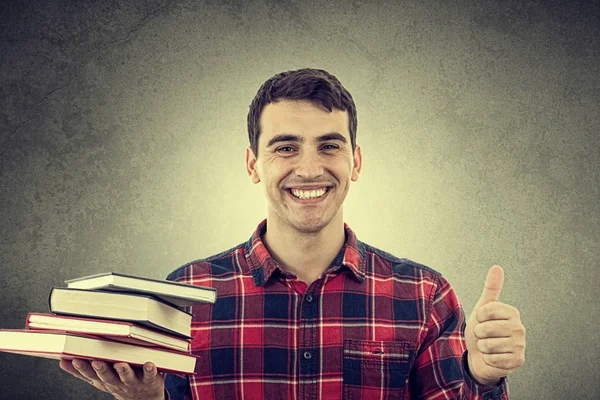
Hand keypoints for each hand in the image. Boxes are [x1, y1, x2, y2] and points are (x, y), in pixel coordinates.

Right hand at [59, 358, 164, 399]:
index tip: (74, 359)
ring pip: (126, 376)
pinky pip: (150, 375)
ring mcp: (133, 382)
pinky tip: (149, 364)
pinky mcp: (149, 380)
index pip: (91, 375)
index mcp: (104, 380)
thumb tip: (61, 360)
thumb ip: (83, 371)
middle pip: (107, 377)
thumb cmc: (119, 383)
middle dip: (101, 369)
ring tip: (120, 364)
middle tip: (96, 361)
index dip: (82, 369)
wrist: (144, 399)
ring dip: (123, 371)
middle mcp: (117, 382)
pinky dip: (149, 370)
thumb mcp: (99, 379)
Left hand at [465, 265, 525, 385]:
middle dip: (479, 334)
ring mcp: (520, 346)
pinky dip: (488, 359)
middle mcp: (520, 328)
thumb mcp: (483, 308)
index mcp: (512, 313)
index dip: (478, 316)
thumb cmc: (483, 330)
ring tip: (489, 347)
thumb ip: (491, 288)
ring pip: (488, 345)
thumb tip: (497, 267)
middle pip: (485, 328)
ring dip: (483, 347)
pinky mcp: (517, 362)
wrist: (481, 356)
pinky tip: (493, 358)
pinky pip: (492, 359)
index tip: (483, 320)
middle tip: (485, 336)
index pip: (486, 310)